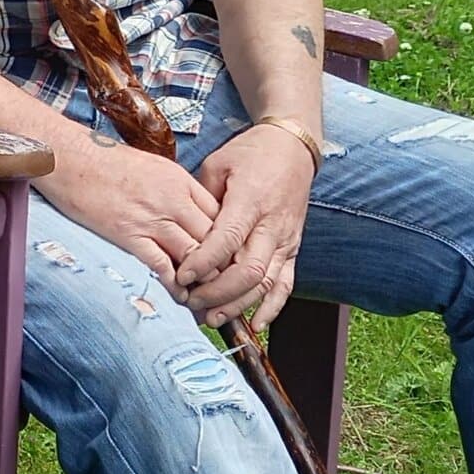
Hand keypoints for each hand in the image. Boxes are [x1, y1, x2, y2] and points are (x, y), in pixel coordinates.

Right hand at [38, 130, 221, 299]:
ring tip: (207, 295)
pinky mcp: (129, 234)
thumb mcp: (149, 166)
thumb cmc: (101, 159)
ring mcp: (153, 218)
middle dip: (224, 263)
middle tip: (227, 283)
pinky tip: (179, 295)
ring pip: (196, 255)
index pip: (222, 215)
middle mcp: (174, 199)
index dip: (229, 240)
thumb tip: (183, 210)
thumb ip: (171, 189)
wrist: (66, 156)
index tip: (230, 257)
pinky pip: (163, 265)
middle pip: (215, 238)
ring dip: (204, 279)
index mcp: (180, 180)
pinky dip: (175, 284)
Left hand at [178, 124, 315, 330]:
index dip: (203, 262)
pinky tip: (255, 326)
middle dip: (218, 292)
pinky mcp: (293, 248)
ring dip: (239, 305)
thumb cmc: (248, 154)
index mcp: (250, 201)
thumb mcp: (217, 165)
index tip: (181, 276)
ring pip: (267, 282)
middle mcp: (272, 225)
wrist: (291, 148)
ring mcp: (286, 239)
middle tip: (191, 302)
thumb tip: (181, 231)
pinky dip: (273, 307)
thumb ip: (202, 199)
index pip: (227, 240)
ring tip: (212, 318)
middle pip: (248, 269)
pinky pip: (286, 283)